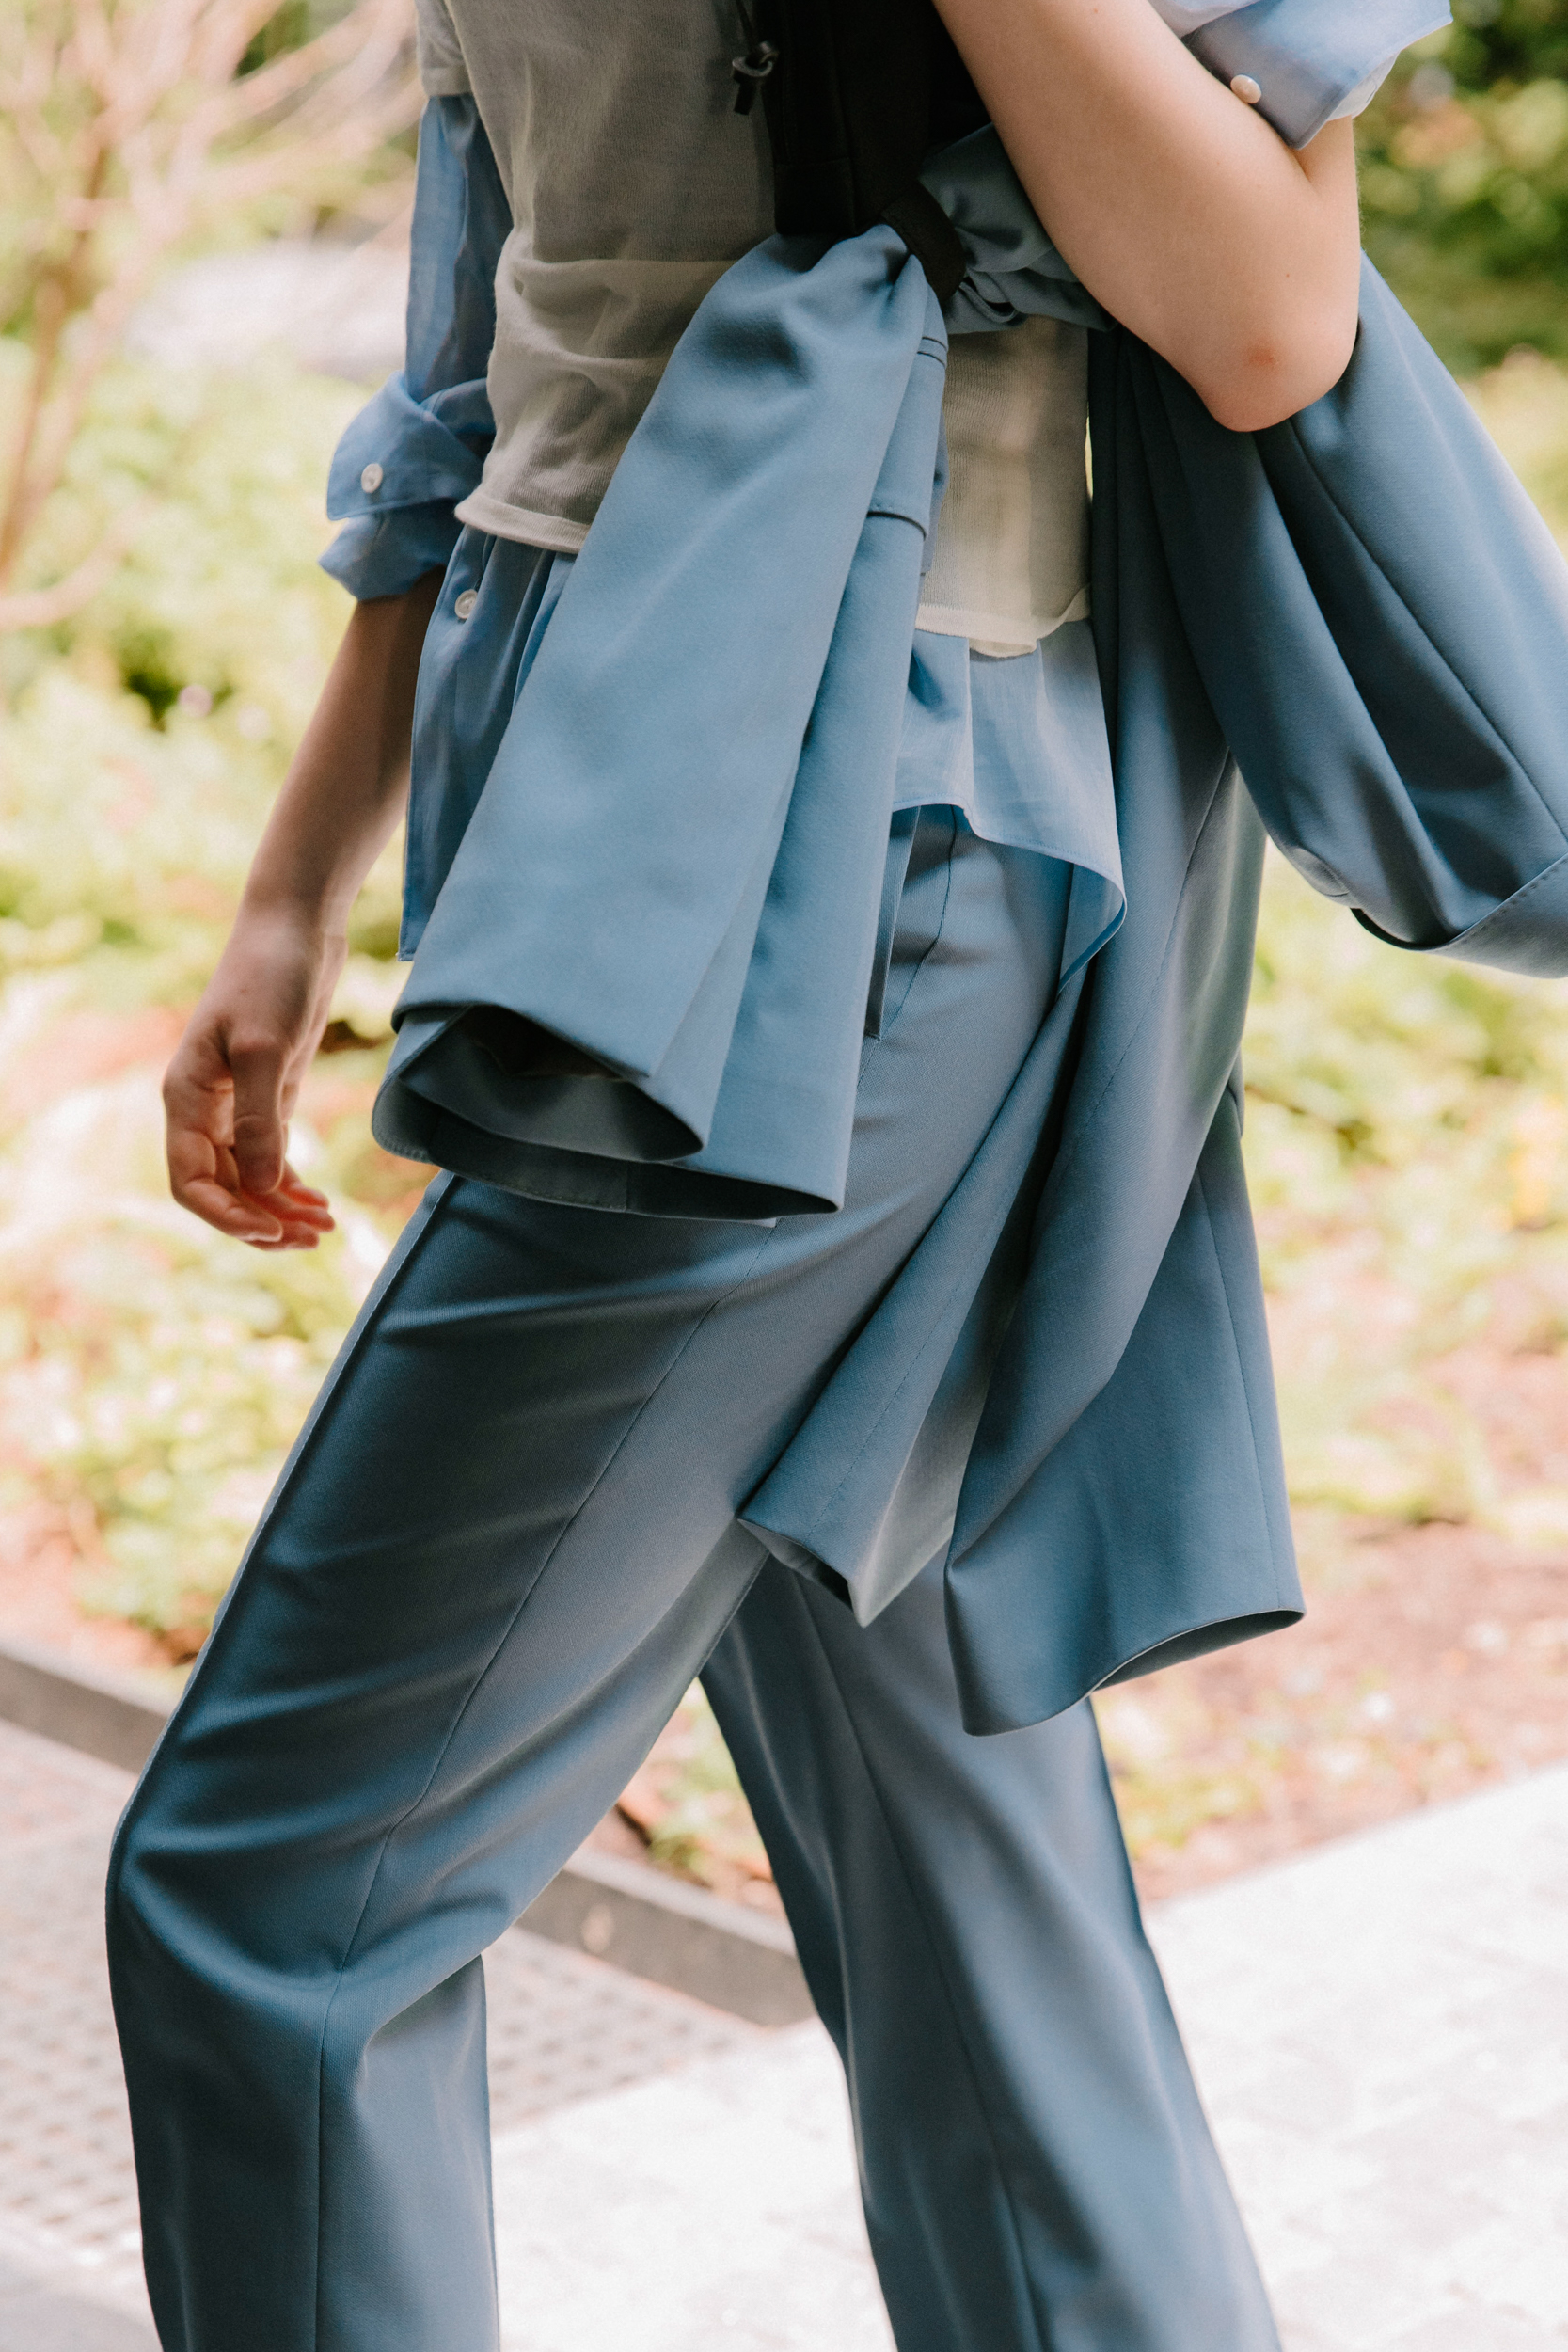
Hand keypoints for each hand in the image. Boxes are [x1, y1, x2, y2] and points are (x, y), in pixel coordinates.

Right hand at [163, 903, 343, 1249]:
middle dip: (262, 1220)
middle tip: (315, 1237)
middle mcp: (202, 1109)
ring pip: (247, 1178)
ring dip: (281, 1207)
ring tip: (326, 1225)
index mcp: (185, 1098)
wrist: (293, 929)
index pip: (190, 1182)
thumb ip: (261, 1119)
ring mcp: (234, 1104)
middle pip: (221, 1189)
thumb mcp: (266, 1048)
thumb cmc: (271, 977)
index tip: (273, 1228)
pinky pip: (268, 1156)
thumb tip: (264, 1186)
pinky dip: (289, 1182)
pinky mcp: (266, 1095)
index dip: (227, 1215)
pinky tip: (318, 1201)